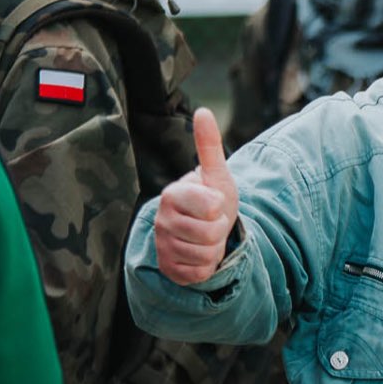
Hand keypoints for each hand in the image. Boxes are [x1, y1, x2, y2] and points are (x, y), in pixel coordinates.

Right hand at [154, 108, 239, 284]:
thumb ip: (209, 145)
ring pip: (205, 254)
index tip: (213, 203)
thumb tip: (203, 110)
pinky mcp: (168, 268)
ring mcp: (162, 245)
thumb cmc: (211, 198)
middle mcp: (161, 220)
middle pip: (210, 233)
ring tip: (207, 237)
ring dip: (214, 248)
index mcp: (172, 194)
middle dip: (220, 230)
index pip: (211, 207)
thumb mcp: (216, 174)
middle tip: (212, 223)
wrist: (203, 229)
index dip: (220, 207)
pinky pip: (199, 273)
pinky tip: (199, 254)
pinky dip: (207, 266)